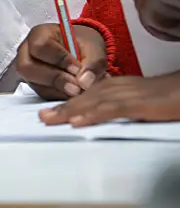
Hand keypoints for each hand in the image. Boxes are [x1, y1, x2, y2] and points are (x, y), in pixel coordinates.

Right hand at [16, 24, 107, 99]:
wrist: (80, 51)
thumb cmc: (82, 45)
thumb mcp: (93, 48)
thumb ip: (92, 63)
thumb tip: (84, 83)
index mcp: (39, 34)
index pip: (40, 46)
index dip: (58, 59)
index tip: (77, 69)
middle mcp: (26, 52)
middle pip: (28, 67)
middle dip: (54, 78)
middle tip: (76, 87)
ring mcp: (27, 70)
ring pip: (33, 83)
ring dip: (57, 90)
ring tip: (77, 91)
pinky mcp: (33, 84)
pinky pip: (41, 93)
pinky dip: (58, 96)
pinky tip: (72, 94)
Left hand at [39, 73, 179, 126]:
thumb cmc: (165, 97)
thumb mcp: (137, 102)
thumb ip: (118, 108)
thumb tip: (99, 119)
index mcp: (115, 86)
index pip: (86, 95)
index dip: (67, 103)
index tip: (49, 113)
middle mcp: (117, 87)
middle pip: (84, 97)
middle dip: (62, 108)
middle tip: (41, 118)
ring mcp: (127, 94)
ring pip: (92, 102)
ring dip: (70, 111)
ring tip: (50, 119)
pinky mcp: (138, 104)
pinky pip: (111, 109)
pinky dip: (93, 114)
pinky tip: (79, 121)